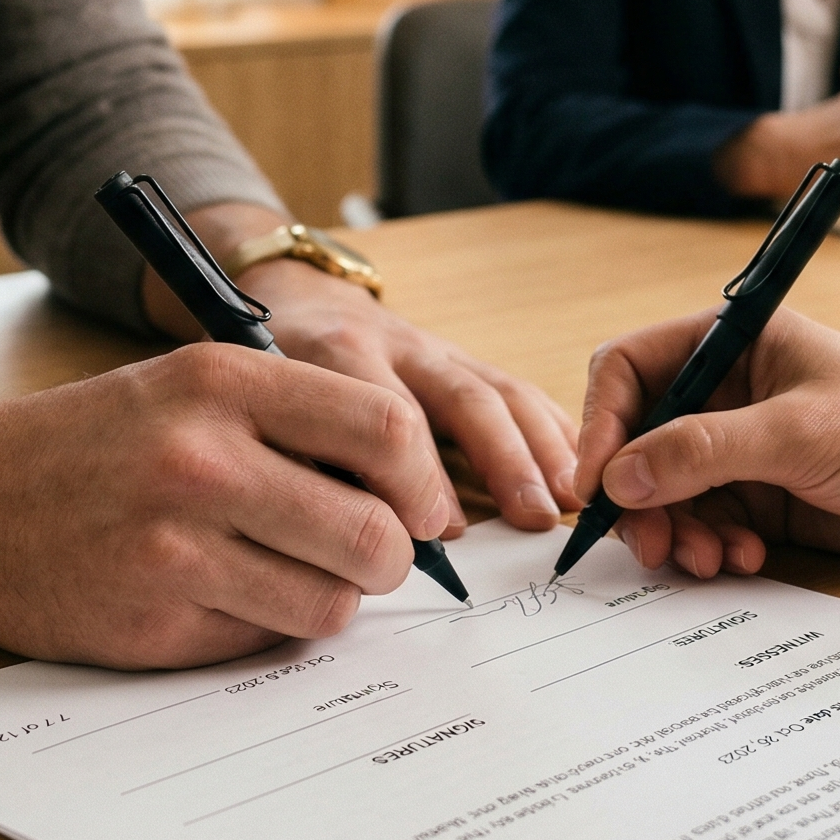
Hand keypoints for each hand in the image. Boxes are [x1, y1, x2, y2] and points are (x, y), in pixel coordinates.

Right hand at [0, 342, 457, 671]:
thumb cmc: (92, 442)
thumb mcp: (189, 387)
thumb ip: (297, 420)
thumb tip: (419, 491)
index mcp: (221, 382)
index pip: (384, 428)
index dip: (426, 478)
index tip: (427, 506)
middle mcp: (200, 458)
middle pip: (374, 534)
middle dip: (390, 558)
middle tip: (370, 557)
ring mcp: (174, 546)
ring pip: (331, 603)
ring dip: (329, 600)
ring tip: (283, 573)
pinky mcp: (153, 621)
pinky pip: (265, 641)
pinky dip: (263, 628)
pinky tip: (217, 596)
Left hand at [243, 259, 579, 531]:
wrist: (293, 297)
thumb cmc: (269, 373)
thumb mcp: (262, 408)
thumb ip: (300, 462)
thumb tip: (344, 542)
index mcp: (335, 355)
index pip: (388, 412)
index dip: (418, 473)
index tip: (438, 532)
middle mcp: (395, 345)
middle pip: (459, 395)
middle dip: (501, 458)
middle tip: (529, 516)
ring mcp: (436, 349)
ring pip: (497, 391)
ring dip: (539, 449)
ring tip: (567, 501)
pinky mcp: (463, 358)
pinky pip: (515, 389)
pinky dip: (551, 431)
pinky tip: (578, 469)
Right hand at [571, 308, 839, 577]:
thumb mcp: (801, 433)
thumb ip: (704, 450)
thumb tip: (619, 477)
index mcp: (733, 341)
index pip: (631, 369)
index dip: (601, 425)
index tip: (596, 487)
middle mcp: (727, 391)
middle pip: (637, 439)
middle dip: (638, 496)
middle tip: (651, 544)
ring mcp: (741, 447)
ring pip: (664, 492)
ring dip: (676, 530)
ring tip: (709, 557)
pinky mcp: (759, 497)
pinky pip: (702, 523)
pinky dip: (708, 546)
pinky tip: (743, 558)